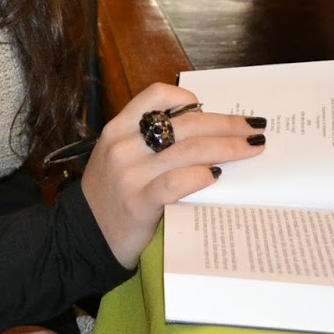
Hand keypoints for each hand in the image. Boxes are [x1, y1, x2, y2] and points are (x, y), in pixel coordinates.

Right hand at [79, 82, 265, 267]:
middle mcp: (122, 146)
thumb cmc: (109, 196)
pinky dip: (202, 176)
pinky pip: (177, 182)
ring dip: (227, 147)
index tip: (209, 107)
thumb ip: (148, 142)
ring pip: (188, 150)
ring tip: (251, 147)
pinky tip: (218, 176)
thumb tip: (204, 132)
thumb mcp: (119, 158)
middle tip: (253, 126)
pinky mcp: (139, 203)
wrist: (80, 237)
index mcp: (117, 129)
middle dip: (225, 123)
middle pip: (184, 124)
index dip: (187, 98)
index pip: (154, 96)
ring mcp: (130, 175)